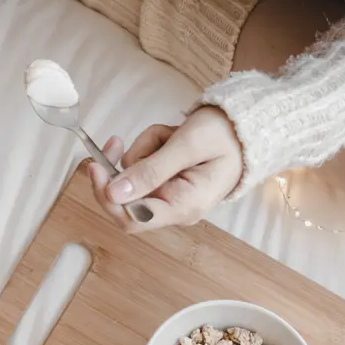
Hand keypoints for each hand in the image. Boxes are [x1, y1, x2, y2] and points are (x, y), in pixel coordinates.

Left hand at [86, 107, 243, 232]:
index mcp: (184, 207)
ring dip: (141, 151)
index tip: (95, 167)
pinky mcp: (167, 183)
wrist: (249, 125)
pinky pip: (143, 168)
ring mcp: (170, 196)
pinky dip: (149, 149)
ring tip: (168, 135)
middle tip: (115, 140)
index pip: (131, 219)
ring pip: (133, 177)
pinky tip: (169, 138)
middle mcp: (175, 208)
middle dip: (122, 167)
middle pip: (126, 199)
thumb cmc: (225, 134)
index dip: (106, 197)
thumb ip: (151, 170)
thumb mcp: (187, 146)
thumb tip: (114, 193)